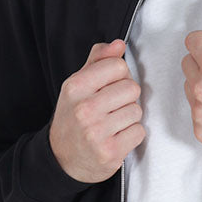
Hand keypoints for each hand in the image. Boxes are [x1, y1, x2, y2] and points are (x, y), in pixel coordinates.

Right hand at [49, 40, 144, 181]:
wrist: (62, 157)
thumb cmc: (74, 116)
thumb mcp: (78, 84)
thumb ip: (98, 60)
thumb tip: (119, 44)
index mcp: (75, 87)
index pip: (118, 66)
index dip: (119, 76)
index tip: (108, 87)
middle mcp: (83, 109)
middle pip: (132, 88)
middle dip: (126, 98)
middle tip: (111, 108)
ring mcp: (96, 132)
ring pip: (137, 111)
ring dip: (129, 117)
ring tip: (111, 123)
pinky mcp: (109, 152)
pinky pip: (139, 132)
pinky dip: (131, 135)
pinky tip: (115, 137)